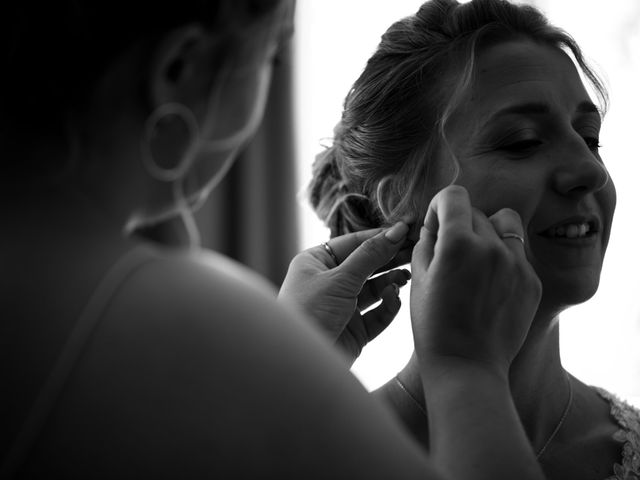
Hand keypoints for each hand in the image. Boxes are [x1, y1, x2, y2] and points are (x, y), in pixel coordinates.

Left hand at [279, 222, 411, 363]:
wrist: (300, 363)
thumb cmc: (309, 313)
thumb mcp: (340, 279)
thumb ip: (370, 255)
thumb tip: (396, 232)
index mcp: (315, 263)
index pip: (354, 243)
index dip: (380, 236)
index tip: (408, 230)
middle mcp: (328, 282)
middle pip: (366, 264)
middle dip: (390, 258)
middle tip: (417, 250)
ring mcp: (342, 307)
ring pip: (374, 289)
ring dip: (391, 281)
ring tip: (406, 277)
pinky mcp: (354, 330)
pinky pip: (378, 313)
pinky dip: (388, 304)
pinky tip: (393, 296)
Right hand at [410, 185, 541, 376]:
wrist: (467, 367)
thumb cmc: (433, 325)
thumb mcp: (418, 279)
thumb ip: (427, 242)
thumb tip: (436, 223)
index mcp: (458, 243)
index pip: (454, 195)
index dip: (440, 205)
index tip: (436, 224)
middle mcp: (492, 246)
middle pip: (477, 212)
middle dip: (460, 224)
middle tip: (450, 252)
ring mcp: (517, 263)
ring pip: (505, 224)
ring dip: (489, 231)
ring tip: (477, 257)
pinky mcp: (532, 280)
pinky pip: (518, 252)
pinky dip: (503, 258)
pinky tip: (491, 285)